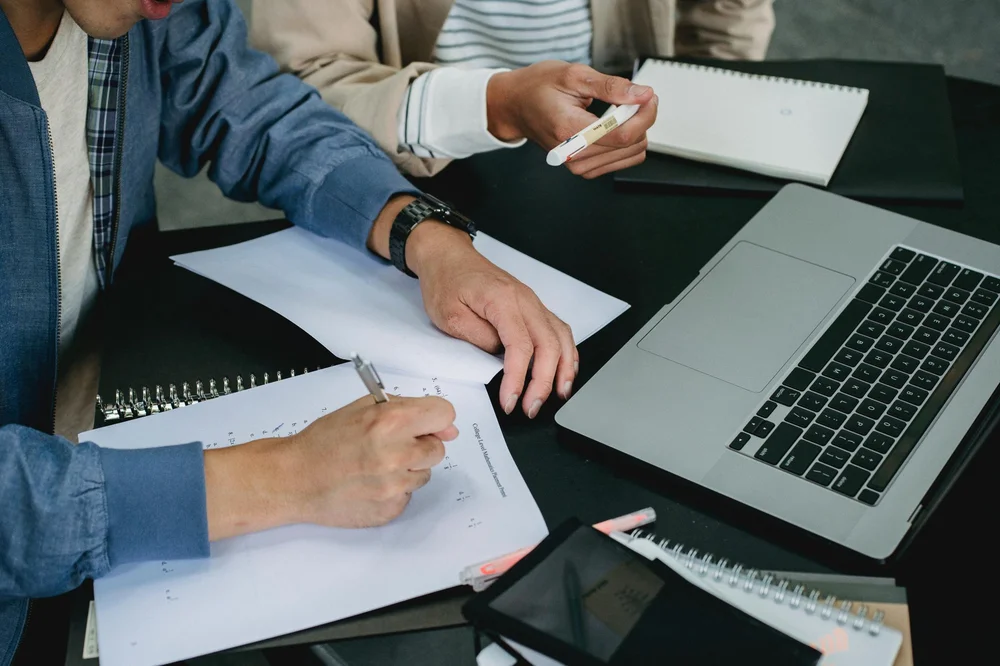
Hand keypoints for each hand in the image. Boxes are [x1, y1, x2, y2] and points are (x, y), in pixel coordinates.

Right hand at [205, 395, 457, 539]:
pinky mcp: (390, 510)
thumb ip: (407, 409)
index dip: (434, 418)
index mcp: (391, 422)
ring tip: (374, 466)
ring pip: (424, 474)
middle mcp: (397, 455)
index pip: (444, 414)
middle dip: (419, 445)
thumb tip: (448, 428)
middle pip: (438, 449)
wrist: (295, 479)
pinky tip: (369, 484)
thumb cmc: (325, 440)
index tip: (424, 423)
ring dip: (407, 468)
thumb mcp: (363, 408)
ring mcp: (394, 487)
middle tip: (390, 445)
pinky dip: (394, 489)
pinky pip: (408, 496)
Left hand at [407, 223, 577, 418]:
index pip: (521, 346)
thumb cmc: (446, 281)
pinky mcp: (532, 307)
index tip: (511, 401)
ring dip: (564, 368)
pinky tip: (564, 369)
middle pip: (549, 345)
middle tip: (532, 407)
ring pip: (561, 337)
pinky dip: (566, 352)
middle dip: (544, 381)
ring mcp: (532, 302)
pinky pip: (558, 330)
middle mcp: (524, 299)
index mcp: (502, 300)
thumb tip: (500, 359)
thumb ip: (478, 339)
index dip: (518, 378)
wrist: (448, 256)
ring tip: (559, 394)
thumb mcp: (449, 316)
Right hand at [486, 61, 658, 178]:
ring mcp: (578, 165)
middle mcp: (574, 154)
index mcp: (569, 130)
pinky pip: (622, 160)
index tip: (648, 96)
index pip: (623, 134)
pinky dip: (626, 141)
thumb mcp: (574, 75)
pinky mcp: (584, 168)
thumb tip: (642, 95)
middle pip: (631, 144)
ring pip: (632, 154)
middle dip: (641, 118)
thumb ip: (611, 87)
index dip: (644, 114)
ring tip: (621, 109)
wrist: (516, 106)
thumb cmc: (538, 88)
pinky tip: (614, 125)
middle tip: (634, 97)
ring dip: (635, 129)